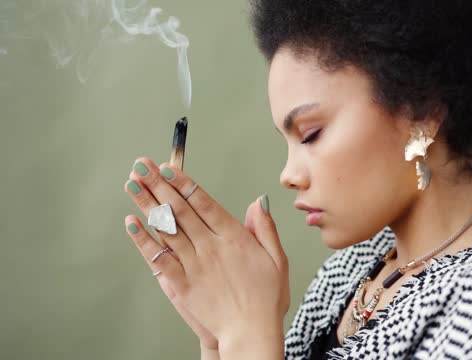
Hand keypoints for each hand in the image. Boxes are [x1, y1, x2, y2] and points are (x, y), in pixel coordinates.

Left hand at [123, 157, 289, 347]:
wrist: (251, 332)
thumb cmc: (266, 298)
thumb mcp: (278, 259)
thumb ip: (265, 229)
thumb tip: (259, 202)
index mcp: (233, 238)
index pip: (203, 202)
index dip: (183, 183)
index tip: (168, 168)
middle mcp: (210, 247)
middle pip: (180, 209)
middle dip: (158, 184)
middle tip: (142, 166)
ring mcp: (194, 265)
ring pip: (165, 228)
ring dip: (147, 204)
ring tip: (132, 184)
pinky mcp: (181, 284)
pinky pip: (158, 257)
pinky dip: (143, 240)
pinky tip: (132, 223)